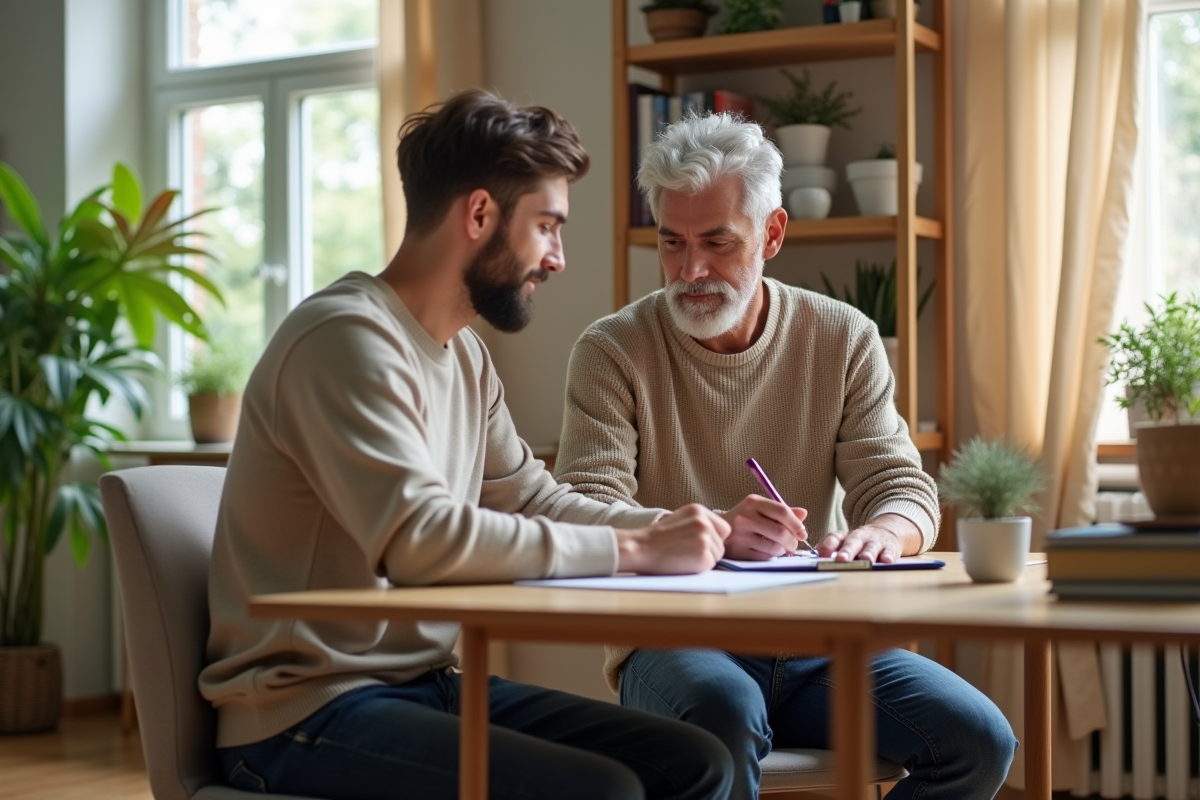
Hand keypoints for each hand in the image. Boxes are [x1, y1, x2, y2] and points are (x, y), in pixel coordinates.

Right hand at [615, 504, 730, 574]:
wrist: (639, 548)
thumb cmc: (656, 538)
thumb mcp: (679, 519)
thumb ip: (698, 523)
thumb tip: (717, 536)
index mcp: (699, 510)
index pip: (724, 528)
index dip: (714, 538)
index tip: (697, 543)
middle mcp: (704, 522)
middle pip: (721, 544)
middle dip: (709, 551)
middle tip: (685, 551)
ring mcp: (705, 539)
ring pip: (717, 556)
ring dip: (704, 560)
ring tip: (682, 556)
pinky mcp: (703, 556)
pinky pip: (710, 566)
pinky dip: (699, 568)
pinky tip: (682, 563)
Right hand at [720, 494, 807, 559]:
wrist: (717, 530)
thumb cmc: (744, 518)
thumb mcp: (760, 509)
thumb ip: (782, 511)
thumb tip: (803, 514)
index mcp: (753, 502)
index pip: (782, 511)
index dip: (797, 524)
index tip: (802, 532)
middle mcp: (745, 517)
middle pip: (781, 532)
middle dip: (792, 541)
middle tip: (793, 544)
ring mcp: (740, 535)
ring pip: (774, 547)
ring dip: (782, 550)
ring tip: (778, 547)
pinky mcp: (738, 551)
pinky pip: (764, 557)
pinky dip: (770, 556)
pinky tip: (766, 551)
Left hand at [817, 514, 920, 563]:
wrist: (885, 532)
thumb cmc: (860, 543)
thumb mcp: (845, 543)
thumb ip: (830, 550)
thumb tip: (814, 558)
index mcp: (845, 537)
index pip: (834, 538)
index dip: (827, 546)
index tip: (821, 555)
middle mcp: (860, 538)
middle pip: (852, 542)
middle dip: (847, 551)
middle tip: (842, 559)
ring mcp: (875, 543)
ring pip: (871, 548)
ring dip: (868, 554)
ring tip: (866, 560)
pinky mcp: (890, 548)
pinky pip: (889, 552)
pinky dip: (888, 556)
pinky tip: (886, 561)